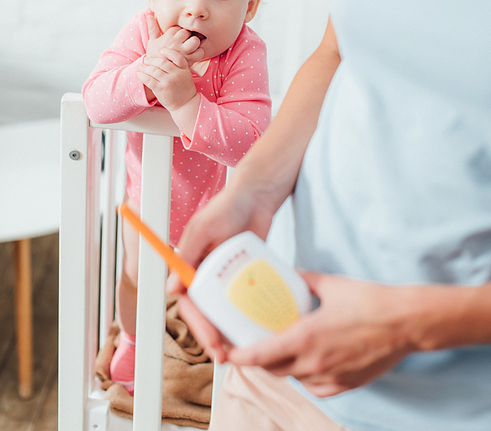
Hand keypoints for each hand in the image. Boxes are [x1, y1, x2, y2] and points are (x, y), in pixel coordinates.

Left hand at [138, 47, 197, 112]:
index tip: (161, 50)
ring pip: (153, 70)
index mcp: (184, 69)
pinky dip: (142, 76)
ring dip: (144, 67)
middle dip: (152, 60)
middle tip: (146, 60)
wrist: (186, 104)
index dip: (168, 52)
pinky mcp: (161, 89)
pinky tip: (139, 74)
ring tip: (141, 67)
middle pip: (161, 62)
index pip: (177, 57)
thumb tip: (162, 57)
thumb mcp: (186, 75)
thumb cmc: (183, 89)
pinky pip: (148, 80)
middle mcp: (177, 74)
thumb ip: (177, 67)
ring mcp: (169, 82)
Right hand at [145, 15, 204, 66]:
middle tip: (185, 41)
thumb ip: (153, 28)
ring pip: (195, 41)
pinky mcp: (188, 61)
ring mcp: (182, 52)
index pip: (178, 27)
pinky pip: (199, 53)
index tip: (177, 37)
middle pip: (187, 32)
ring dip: (195, 43)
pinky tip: (194, 54)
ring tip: (191, 46)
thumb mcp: (152, 41)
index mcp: (168, 36)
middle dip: (188, 36)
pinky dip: (199, 52)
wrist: (155, 73)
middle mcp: (175, 42)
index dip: (179, 32)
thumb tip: (149, 15)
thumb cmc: (154, 56)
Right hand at [170, 181, 276, 360]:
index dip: (198, 324)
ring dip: (228, 331)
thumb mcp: (205, 228)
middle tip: (224, 354)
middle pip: (205, 313)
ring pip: (223, 311)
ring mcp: (224, 277)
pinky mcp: (242, 276)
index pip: (189, 302)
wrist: (257, 196)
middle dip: (212, 335)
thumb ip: (188, 253)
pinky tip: (255, 330)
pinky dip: (245, 316)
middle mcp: (204, 274)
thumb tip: (172, 288)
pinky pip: (242, 300)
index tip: (211, 340)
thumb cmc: (227, 206)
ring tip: (240, 351)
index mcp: (189, 265)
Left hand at [224, 273, 412, 395]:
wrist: (406, 322)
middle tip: (253, 345)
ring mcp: (331, 377)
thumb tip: (289, 273)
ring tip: (282, 348)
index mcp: (306, 337)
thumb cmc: (370, 301)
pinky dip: (306, 376)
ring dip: (284, 367)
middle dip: (260, 360)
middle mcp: (314, 362)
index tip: (229, 351)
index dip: (240, 356)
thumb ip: (304, 279)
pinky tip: (310, 361)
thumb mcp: (330, 284)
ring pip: (295, 378)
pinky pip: (316, 387)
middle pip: (274, 369)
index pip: (261, 355)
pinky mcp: (346, 385)